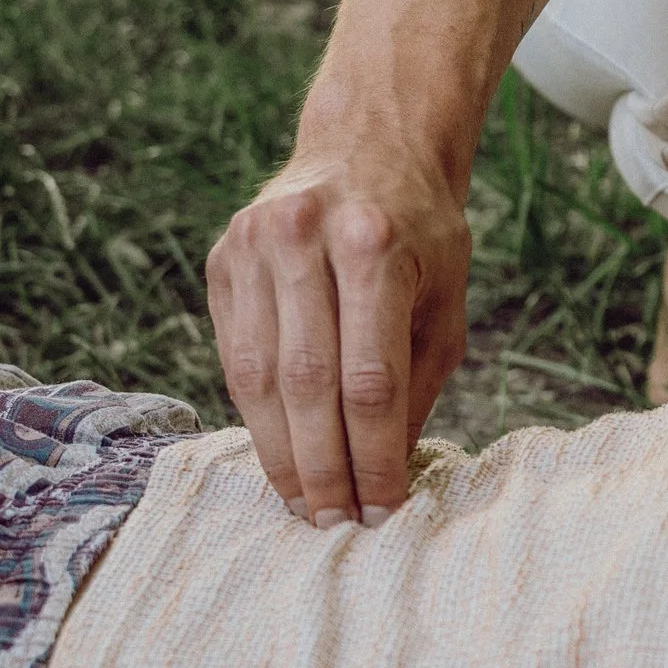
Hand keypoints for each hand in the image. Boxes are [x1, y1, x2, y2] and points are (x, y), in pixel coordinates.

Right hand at [207, 146, 471, 522]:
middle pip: (308, 383)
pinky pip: (232, 355)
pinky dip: (255, 414)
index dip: (375, 454)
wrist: (367, 145)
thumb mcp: (445, 298)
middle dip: (323, 466)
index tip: (384, 508)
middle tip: (335, 523)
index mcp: (375, 245)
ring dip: (280, 453)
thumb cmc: (418, 233)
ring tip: (303, 505)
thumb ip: (417, 383)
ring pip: (257, 377)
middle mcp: (305, 237)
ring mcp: (253, 245)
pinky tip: (278, 452)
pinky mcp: (222, 259)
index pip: (370, 377)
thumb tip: (388, 474)